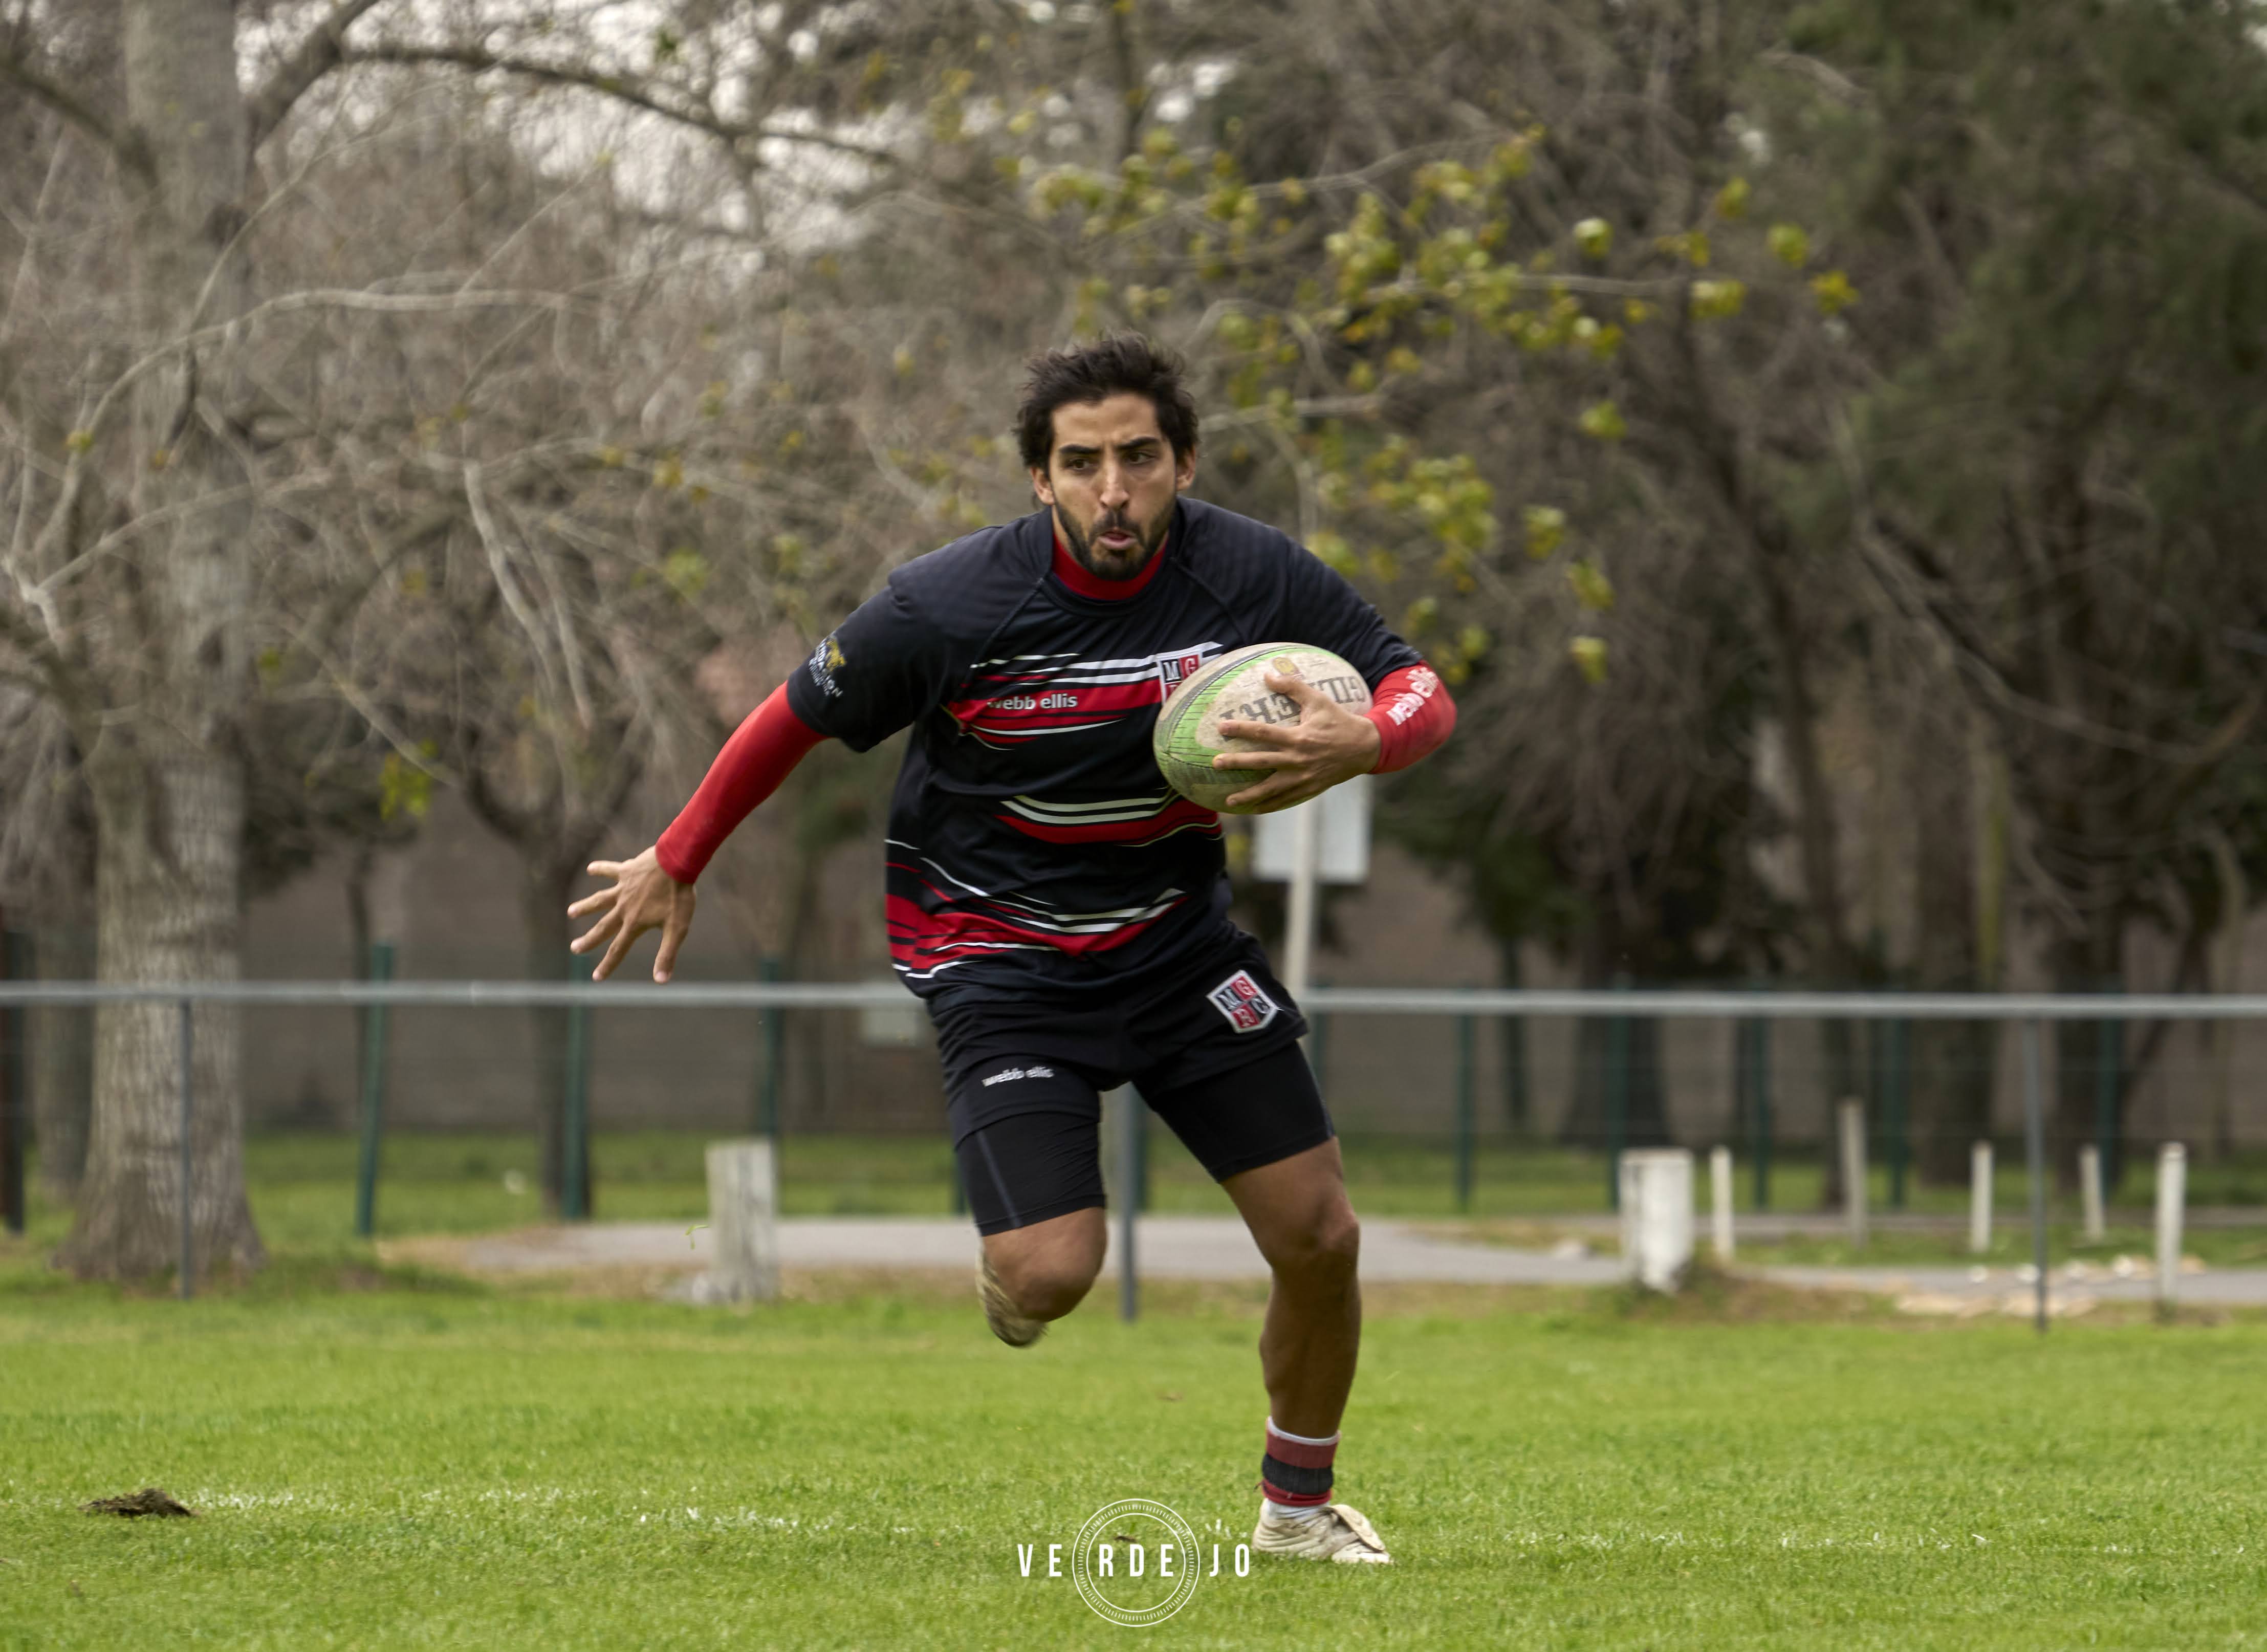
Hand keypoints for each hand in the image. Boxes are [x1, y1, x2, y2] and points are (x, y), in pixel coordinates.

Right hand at [568, 846, 696, 981]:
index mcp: (635, 923)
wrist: (677, 864)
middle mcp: (624, 907)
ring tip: (570, 911)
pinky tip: (590, 868)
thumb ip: (666, 954)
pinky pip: (610, 871)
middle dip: (589, 940)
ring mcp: (623, 889)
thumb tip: (660, 981)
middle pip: (603, 927)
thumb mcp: (677, 929)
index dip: (608, 964)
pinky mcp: (626, 871)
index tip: (596, 977)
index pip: (618, 949)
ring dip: (585, 907)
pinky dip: (600, 869)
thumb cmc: (679, 897)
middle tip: (574, 948)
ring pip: (599, 900)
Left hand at [1212, 669, 1381, 812]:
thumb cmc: (1339, 720)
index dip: (1241, 729)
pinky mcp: (1310, 788)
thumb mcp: (1318, 700)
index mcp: (1298, 737)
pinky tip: (1254, 810)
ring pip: (1271, 788)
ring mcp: (1303, 777)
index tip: (1221, 728)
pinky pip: (1286, 800)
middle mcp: (1298, 759)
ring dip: (1249, 795)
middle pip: (1261, 762)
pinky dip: (1270, 806)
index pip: (1263, 733)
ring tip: (1229, 800)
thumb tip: (1267, 674)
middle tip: (1215, 764)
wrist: (1365, 747)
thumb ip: (1292, 687)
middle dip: (1236, 763)